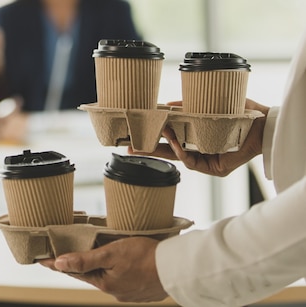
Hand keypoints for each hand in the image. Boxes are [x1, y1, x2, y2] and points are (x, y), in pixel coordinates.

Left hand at [39, 237, 167, 302]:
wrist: (179, 268)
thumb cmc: (146, 256)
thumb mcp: (111, 253)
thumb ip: (85, 259)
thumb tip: (59, 263)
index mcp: (105, 283)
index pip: (74, 271)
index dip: (57, 264)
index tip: (41, 259)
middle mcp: (115, 291)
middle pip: (90, 275)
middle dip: (77, 266)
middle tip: (62, 256)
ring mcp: (129, 293)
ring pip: (107, 278)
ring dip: (98, 269)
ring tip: (91, 258)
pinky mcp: (142, 290)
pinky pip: (123, 280)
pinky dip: (117, 272)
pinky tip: (119, 266)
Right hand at [130, 98, 269, 176]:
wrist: (264, 123)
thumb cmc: (240, 113)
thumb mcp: (210, 107)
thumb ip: (189, 107)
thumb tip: (168, 104)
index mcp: (197, 137)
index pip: (171, 139)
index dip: (154, 138)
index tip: (137, 135)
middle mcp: (201, 150)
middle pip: (169, 152)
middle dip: (149, 150)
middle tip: (129, 149)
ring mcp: (207, 161)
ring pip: (179, 158)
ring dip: (166, 147)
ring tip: (158, 135)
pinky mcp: (216, 169)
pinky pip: (193, 163)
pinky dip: (183, 153)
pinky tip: (177, 144)